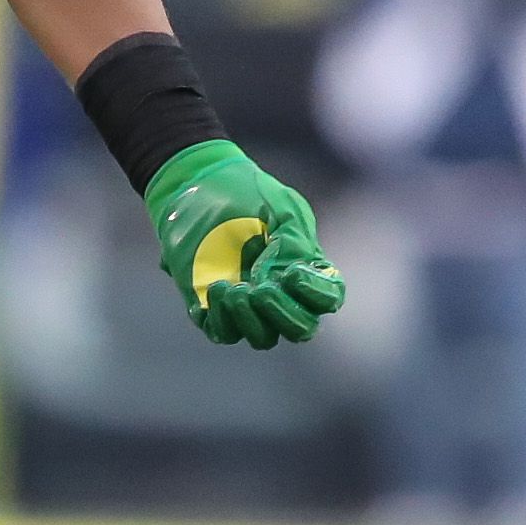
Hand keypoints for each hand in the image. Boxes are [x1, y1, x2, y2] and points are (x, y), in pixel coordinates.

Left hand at [142, 139, 345, 348]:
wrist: (197, 186)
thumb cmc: (244, 193)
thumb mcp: (280, 208)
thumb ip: (296, 243)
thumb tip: (291, 278)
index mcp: (305, 265)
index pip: (328, 297)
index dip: (317, 294)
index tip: (292, 272)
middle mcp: (282, 291)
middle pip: (300, 328)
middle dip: (283, 314)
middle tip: (262, 289)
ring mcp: (248, 304)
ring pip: (263, 337)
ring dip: (251, 319)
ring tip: (235, 288)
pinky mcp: (213, 308)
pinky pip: (224, 333)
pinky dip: (223, 319)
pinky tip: (217, 289)